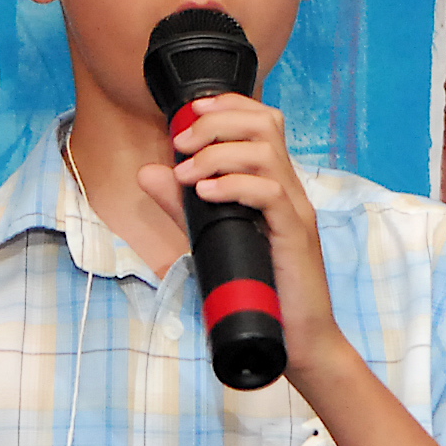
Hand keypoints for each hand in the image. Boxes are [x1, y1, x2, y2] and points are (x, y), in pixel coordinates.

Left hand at [137, 92, 343, 370]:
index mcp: (274, 183)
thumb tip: (149, 173)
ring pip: (266, 152)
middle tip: (181, 143)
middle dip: (217, 123)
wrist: (295, 339)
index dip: (227, 106)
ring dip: (218, 154)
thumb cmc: (258, 290)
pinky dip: (235, 185)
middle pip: (265, 123)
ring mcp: (296, 210)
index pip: (262, 121)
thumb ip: (181, 206)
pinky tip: (206, 194)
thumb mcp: (209, 238)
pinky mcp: (296, 235)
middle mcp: (290, 189)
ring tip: (187, 175)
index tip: (190, 113)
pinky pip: (271, 193)